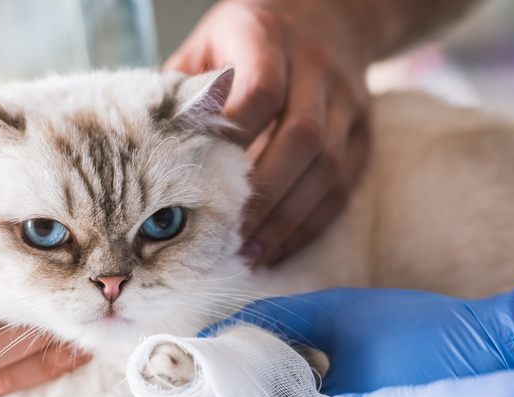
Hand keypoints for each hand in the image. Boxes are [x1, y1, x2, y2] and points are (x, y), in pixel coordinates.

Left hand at [167, 0, 372, 264]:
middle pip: (301, 138)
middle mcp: (316, 66)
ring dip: (288, 219)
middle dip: (264, 196)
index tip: (203, 186)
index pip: (259, 94)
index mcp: (268, 36)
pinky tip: (279, 247)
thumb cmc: (247, 40)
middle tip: (229, 239)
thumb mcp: (207, 45)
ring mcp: (347, 100)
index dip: (235, 142)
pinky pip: (344, 185)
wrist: (330, 14)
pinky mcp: (365, 131)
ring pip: (328, 167)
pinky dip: (311, 223)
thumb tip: (148, 154)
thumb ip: (181, 92)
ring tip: (252, 255)